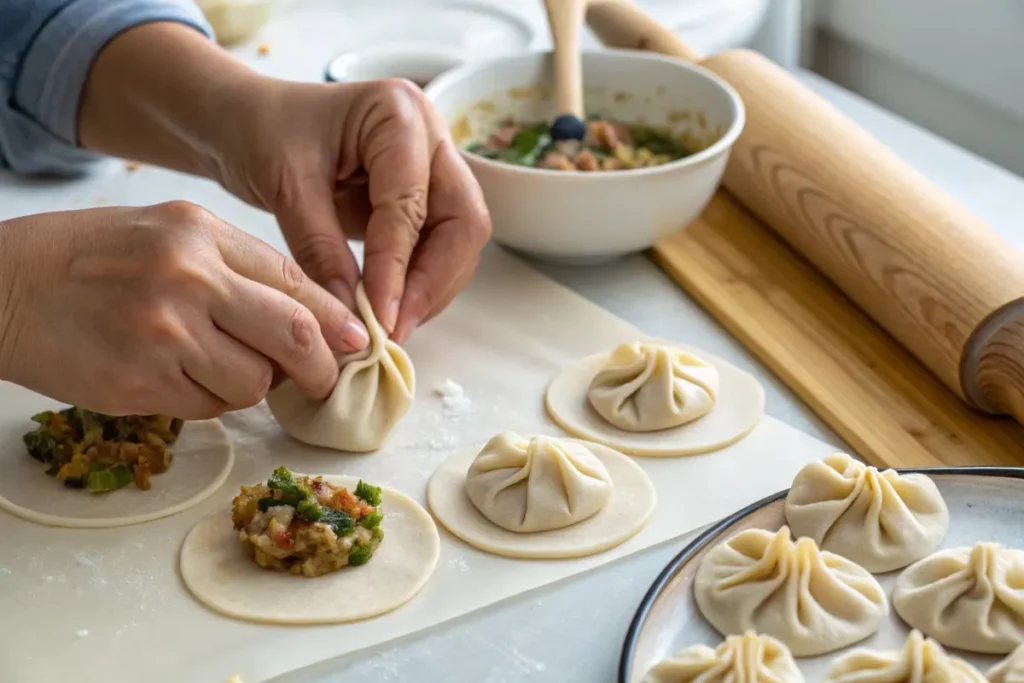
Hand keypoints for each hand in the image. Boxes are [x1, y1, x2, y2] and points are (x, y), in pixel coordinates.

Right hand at [0, 202, 354, 418]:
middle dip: (321, 368)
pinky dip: (207, 401)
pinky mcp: (140, 382)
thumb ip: (239, 270)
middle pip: (295, 335)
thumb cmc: (90, 259)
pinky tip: (174, 376)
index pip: (297, 283)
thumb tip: (312, 319)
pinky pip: (208, 407)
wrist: (2, 287)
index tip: (355, 343)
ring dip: (252, 386)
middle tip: (324, 381)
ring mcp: (164, 331)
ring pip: (255, 382)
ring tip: (214, 367)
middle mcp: (189, 278)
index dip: (336, 321)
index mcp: (202, 233)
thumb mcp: (169, 235)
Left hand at [78, 22, 489, 342]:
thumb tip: (352, 316)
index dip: (398, 267)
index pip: (412, 204)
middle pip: (463, 222)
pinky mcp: (423, 198)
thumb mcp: (284, 185)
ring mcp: (433, 168)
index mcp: (399, 113)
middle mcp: (431, 137)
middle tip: (394, 329)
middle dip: (432, 283)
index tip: (379, 319)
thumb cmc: (260, 132)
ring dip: (430, 289)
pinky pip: (438, 247)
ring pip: (459, 241)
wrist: (244, 120)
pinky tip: (388, 309)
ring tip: (389, 327)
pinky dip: (418, 282)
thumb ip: (320, 248)